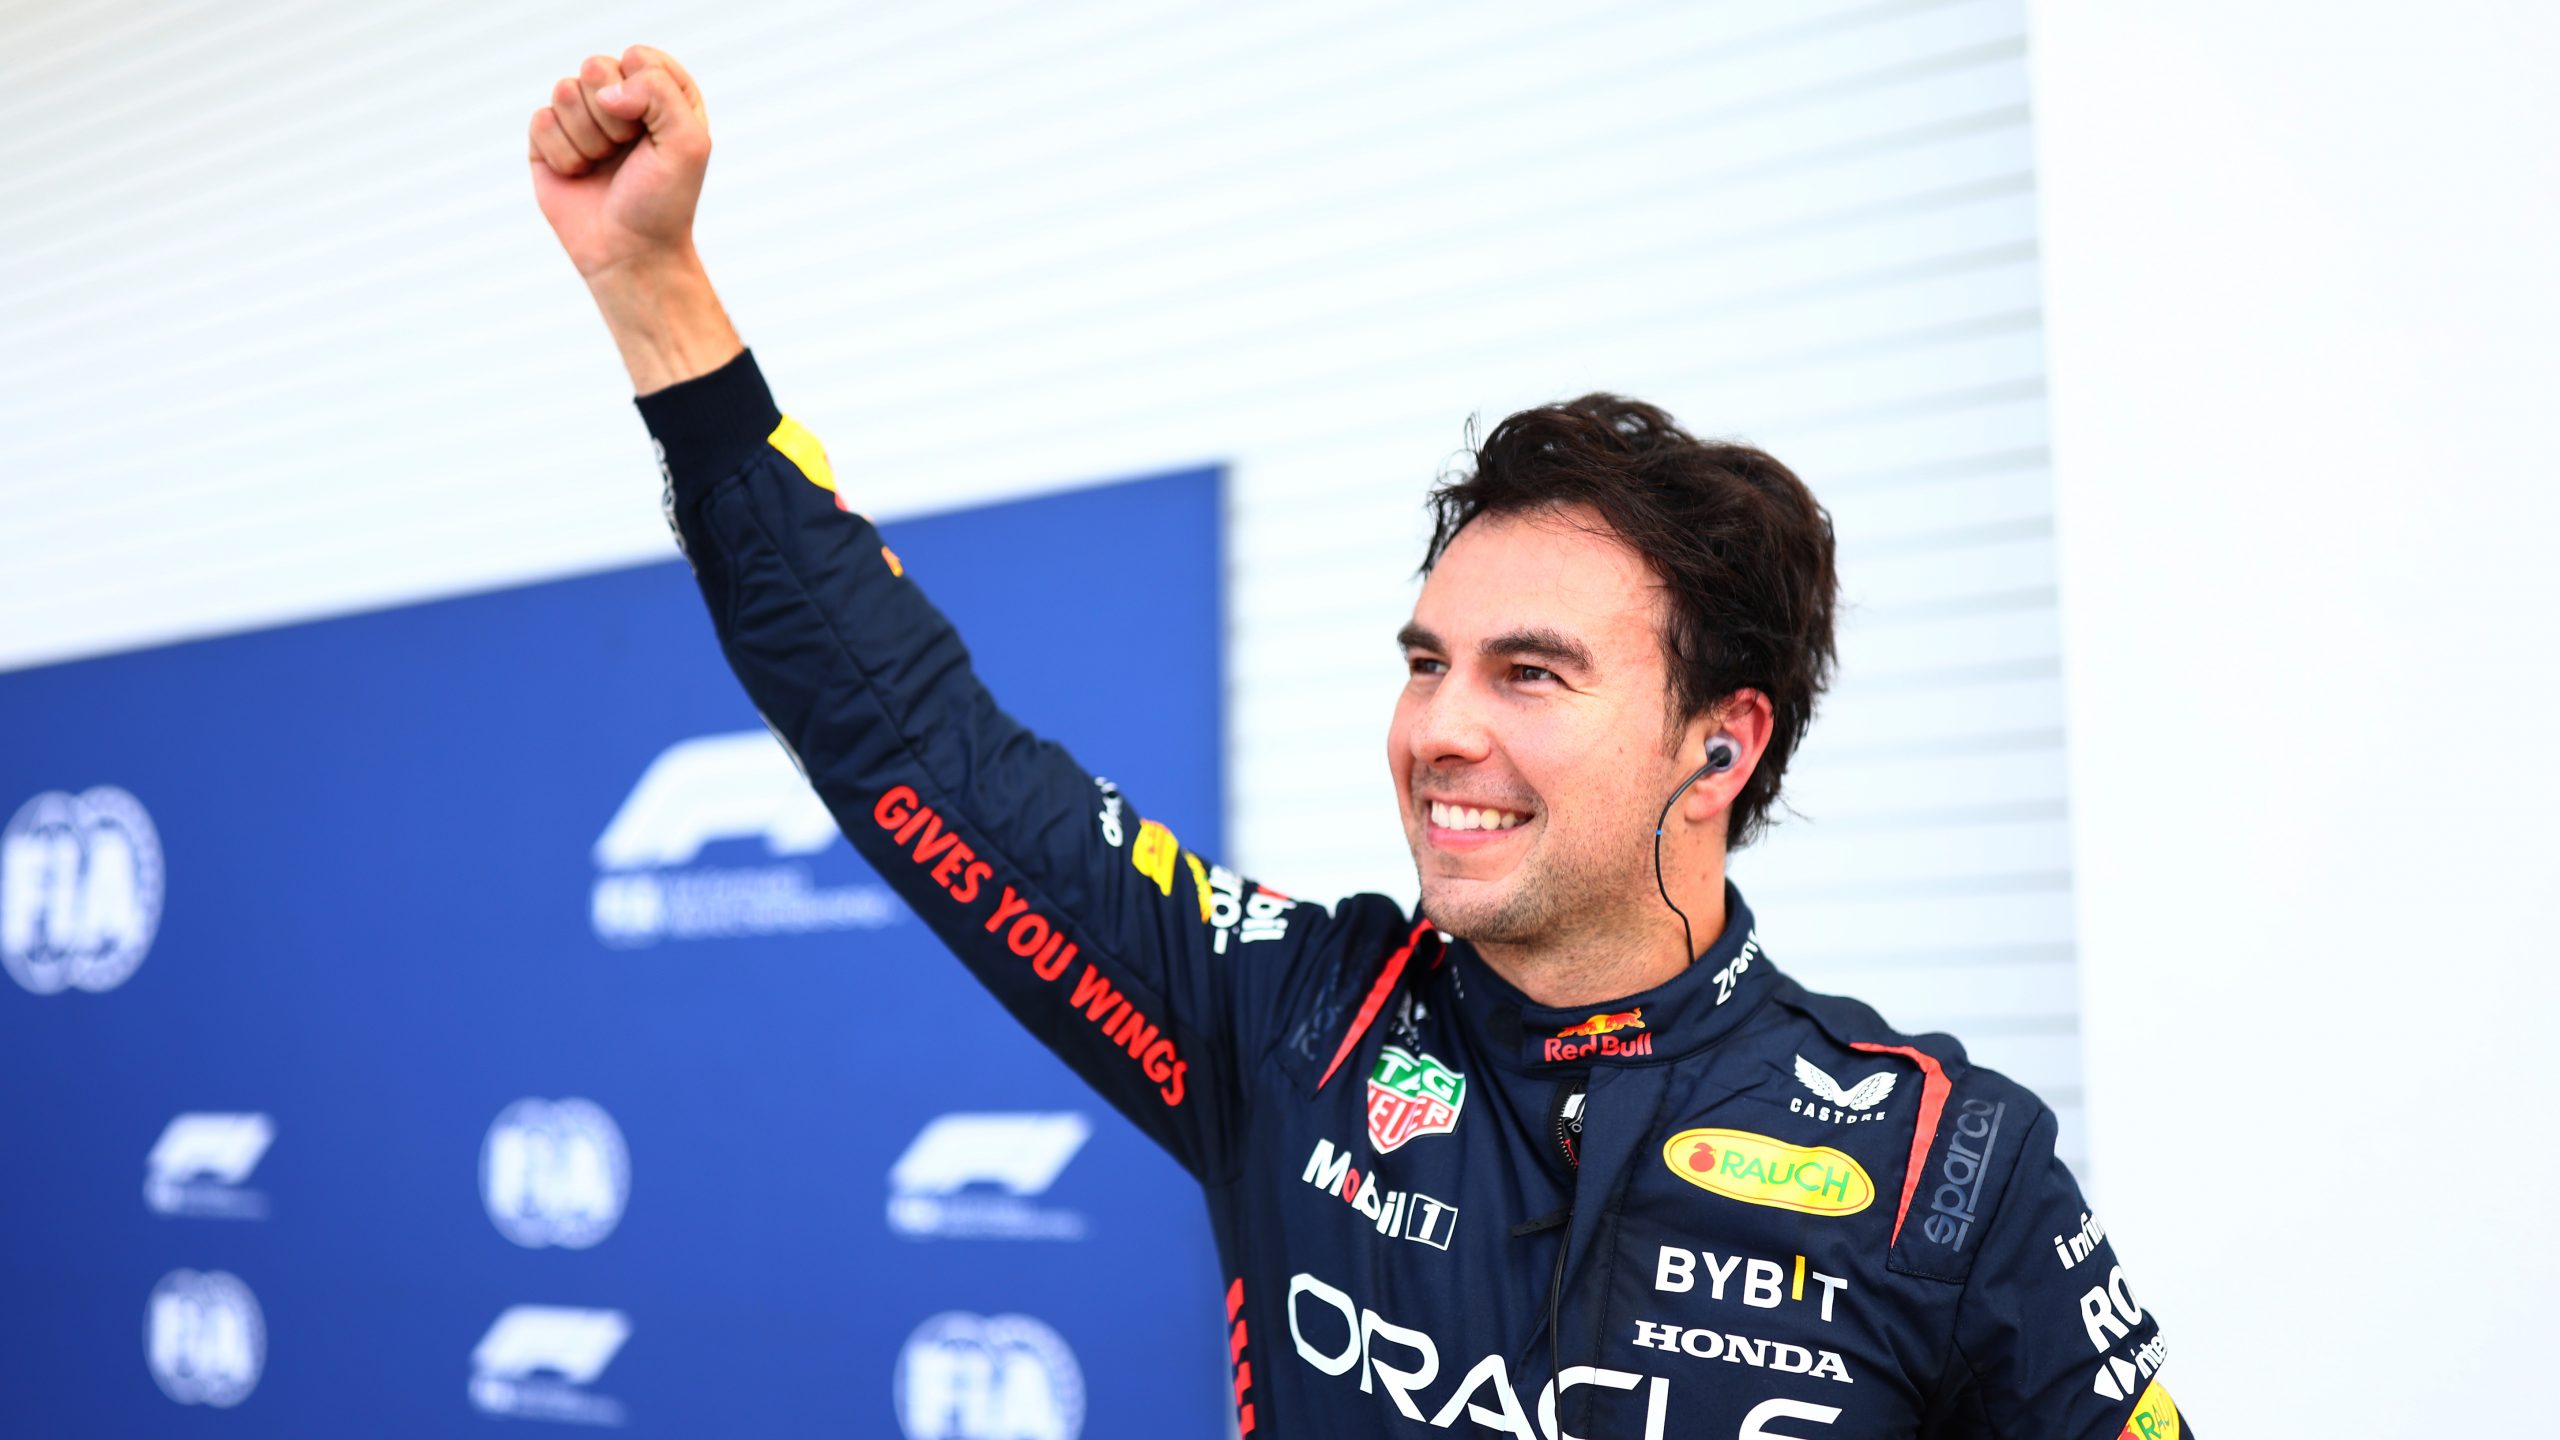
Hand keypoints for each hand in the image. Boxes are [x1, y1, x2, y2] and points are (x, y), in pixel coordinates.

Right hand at [527, 46, 709, 281]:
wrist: (629, 252)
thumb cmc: (663, 201)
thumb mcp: (688, 143)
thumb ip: (660, 92)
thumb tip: (606, 89)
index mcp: (660, 94)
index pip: (638, 57)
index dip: (641, 92)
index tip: (652, 131)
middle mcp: (620, 100)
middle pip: (596, 66)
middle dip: (612, 117)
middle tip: (626, 150)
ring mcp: (582, 118)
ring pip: (564, 90)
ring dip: (588, 139)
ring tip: (603, 165)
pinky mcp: (548, 139)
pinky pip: (541, 120)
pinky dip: (563, 155)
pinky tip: (579, 174)